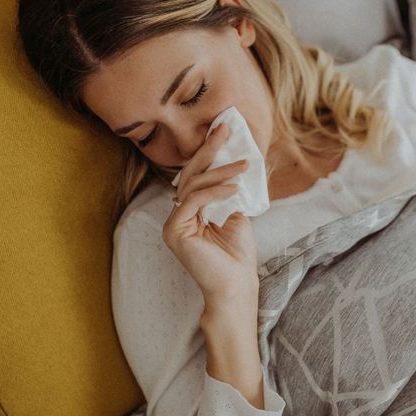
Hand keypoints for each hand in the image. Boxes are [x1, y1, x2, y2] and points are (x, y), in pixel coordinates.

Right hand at [161, 122, 257, 306]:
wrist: (236, 286)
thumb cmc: (237, 256)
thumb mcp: (235, 215)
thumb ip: (228, 193)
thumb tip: (234, 166)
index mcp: (190, 212)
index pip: (197, 176)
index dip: (209, 153)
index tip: (223, 131)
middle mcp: (177, 216)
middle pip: (190, 175)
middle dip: (208, 149)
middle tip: (224, 128)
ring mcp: (173, 224)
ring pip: (193, 186)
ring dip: (220, 172)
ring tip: (243, 165)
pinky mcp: (174, 231)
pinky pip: (194, 201)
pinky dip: (216, 191)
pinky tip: (235, 187)